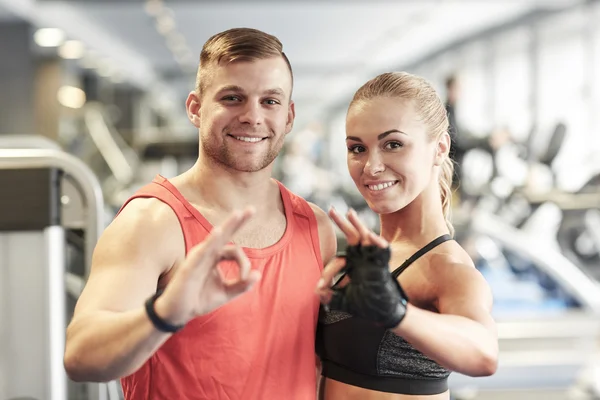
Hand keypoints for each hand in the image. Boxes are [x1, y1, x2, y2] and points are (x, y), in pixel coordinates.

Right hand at [155, 207, 260, 325]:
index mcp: (216, 257)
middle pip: (225, 234)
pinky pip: (201, 252)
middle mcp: (207, 253)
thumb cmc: (199, 299)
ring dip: (228, 226)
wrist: (177, 313)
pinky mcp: (189, 267)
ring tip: (238, 214)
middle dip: (238, 221)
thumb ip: (242, 285)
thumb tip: (259, 274)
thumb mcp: (225, 293)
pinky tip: (218, 232)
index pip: (235, 251)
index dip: (244, 264)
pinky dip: (210, 242)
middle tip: (252, 209)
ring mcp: (197, 257)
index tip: (246, 279)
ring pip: (215, 239)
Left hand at [316, 207, 407, 328]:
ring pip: (365, 238)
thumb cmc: (366, 305)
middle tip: (331, 209)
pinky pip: (382, 253)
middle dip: (342, 223)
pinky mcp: (382, 267)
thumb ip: (330, 297)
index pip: (337, 261)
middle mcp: (362, 259)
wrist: (384, 313)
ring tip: (350, 213)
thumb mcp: (344, 301)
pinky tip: (372, 237)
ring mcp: (372, 261)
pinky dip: (379, 245)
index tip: (321, 288)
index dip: (327, 274)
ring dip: (358, 226)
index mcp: (352, 265)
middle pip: (351, 236)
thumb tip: (317, 292)